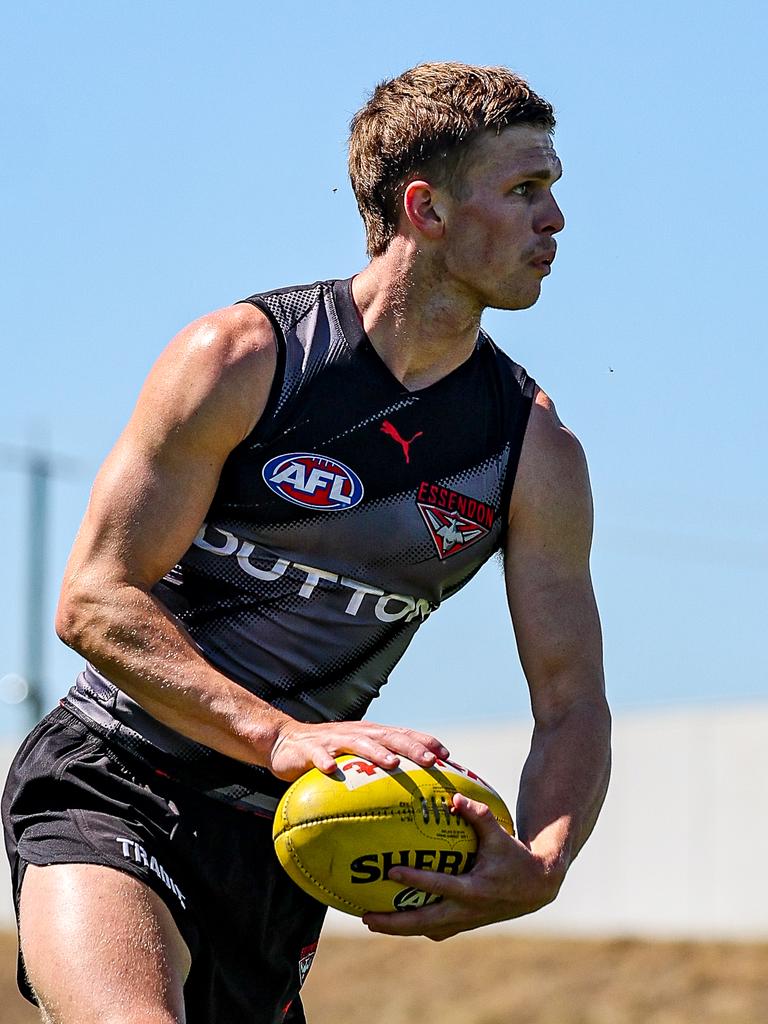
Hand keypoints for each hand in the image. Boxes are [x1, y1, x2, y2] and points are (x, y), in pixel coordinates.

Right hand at [268, 719, 449, 781]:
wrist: (286, 742)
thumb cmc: (329, 753)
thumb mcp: (356, 758)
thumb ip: (378, 768)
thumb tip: (410, 795)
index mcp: (372, 735)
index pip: (405, 735)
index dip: (427, 743)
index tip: (449, 757)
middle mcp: (358, 734)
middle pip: (390, 737)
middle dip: (412, 748)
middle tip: (431, 762)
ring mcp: (335, 740)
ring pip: (360, 743)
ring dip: (377, 752)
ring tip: (392, 763)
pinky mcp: (311, 749)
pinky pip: (319, 756)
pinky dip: (325, 761)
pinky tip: (330, 769)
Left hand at [362, 794, 564, 940]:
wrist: (536, 887)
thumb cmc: (515, 856)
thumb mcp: (499, 834)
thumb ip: (478, 815)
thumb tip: (454, 798)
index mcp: (474, 889)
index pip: (440, 885)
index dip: (415, 879)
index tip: (391, 871)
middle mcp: (467, 910)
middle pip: (423, 922)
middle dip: (394, 923)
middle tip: (366, 917)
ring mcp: (465, 921)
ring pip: (426, 929)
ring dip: (399, 928)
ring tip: (371, 921)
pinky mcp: (465, 924)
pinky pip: (434, 928)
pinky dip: (415, 925)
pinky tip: (397, 919)